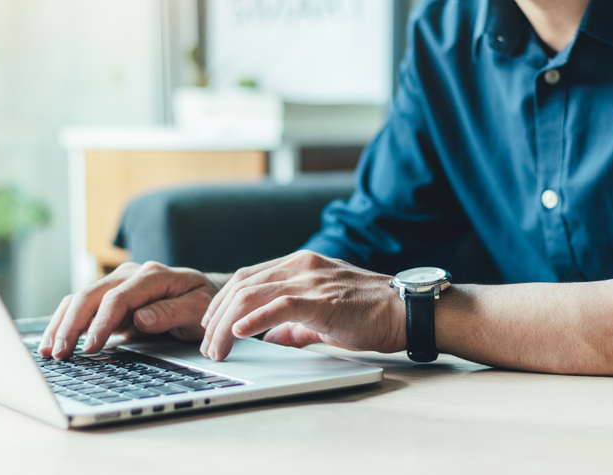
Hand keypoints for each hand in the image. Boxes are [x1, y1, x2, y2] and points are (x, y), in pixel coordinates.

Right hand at [38, 261, 223, 359]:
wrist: (206, 293)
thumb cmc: (203, 302)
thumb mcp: (198, 309)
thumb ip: (171, 312)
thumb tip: (140, 318)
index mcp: (152, 275)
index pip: (118, 297)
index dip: (101, 322)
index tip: (90, 346)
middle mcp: (130, 274)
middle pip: (91, 294)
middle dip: (72, 324)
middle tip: (59, 353)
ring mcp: (118, 283)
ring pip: (81, 298)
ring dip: (62, 323)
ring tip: (48, 350)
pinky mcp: (110, 297)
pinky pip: (83, 307)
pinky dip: (66, 322)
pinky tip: (53, 341)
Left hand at [199, 251, 405, 360]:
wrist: (405, 311)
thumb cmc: (370, 313)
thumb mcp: (323, 315)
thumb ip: (294, 324)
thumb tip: (270, 338)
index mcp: (300, 264)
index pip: (247, 277)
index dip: (221, 301)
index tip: (210, 325)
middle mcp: (301, 265)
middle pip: (241, 285)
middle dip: (216, 316)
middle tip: (207, 344)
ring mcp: (311, 279)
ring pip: (252, 294)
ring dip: (226, 324)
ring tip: (217, 348)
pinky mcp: (322, 298)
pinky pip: (279, 305)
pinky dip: (254, 319)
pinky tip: (239, 333)